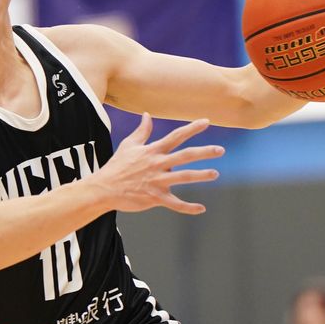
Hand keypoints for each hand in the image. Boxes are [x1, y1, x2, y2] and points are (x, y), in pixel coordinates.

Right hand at [91, 114, 222, 215]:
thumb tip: (147, 115)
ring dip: (201, 175)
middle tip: (220, 150)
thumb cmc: (116, 166)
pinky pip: (175, 204)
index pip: (176, 136)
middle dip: (204, 152)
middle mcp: (157, 164)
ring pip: (183, 177)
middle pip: (185, 155)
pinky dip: (188, 207)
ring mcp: (157, 181)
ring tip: (215, 173)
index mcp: (152, 151)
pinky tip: (201, 208)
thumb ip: (141, 131)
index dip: (192, 128)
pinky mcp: (154, 197)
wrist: (103, 189)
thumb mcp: (128, 145)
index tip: (207, 121)